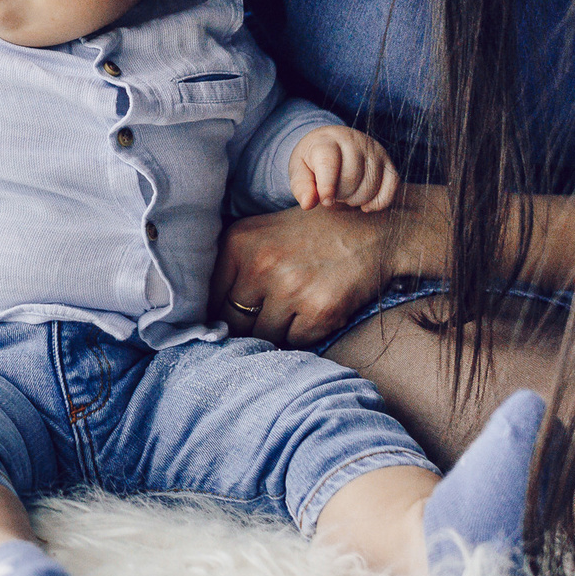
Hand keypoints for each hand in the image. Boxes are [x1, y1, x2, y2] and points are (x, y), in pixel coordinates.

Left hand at [209, 205, 400, 347]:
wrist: (371, 234)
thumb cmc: (310, 235)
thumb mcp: (260, 233)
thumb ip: (229, 266)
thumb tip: (204, 315)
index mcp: (239, 243)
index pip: (210, 298)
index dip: (218, 313)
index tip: (229, 318)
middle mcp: (261, 265)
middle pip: (234, 322)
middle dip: (247, 325)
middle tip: (266, 315)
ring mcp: (291, 289)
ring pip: (264, 336)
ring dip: (276, 329)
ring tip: (294, 306)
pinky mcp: (319, 311)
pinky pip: (295, 341)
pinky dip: (302, 333)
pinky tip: (314, 308)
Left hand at [288, 124, 400, 212]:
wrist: (330, 142)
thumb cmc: (312, 161)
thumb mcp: (299, 171)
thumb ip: (301, 187)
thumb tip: (308, 203)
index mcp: (326, 141)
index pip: (329, 163)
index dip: (327, 187)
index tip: (326, 202)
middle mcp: (353, 140)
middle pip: (352, 178)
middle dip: (341, 194)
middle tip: (333, 193)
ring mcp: (373, 149)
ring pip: (371, 185)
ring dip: (357, 199)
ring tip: (346, 192)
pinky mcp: (387, 160)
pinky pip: (391, 186)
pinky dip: (379, 202)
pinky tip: (365, 205)